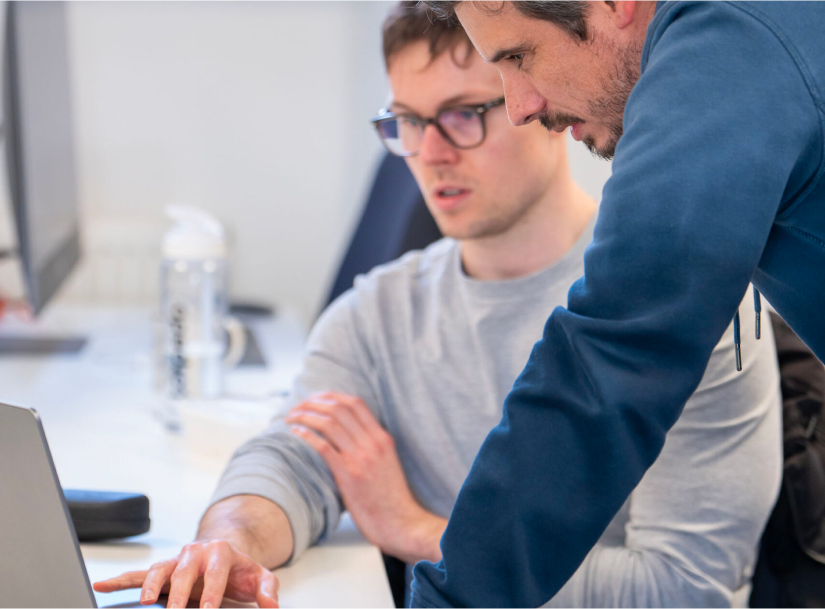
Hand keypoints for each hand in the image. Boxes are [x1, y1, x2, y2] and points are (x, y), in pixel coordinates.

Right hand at [93, 540, 279, 607]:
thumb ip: (268, 589)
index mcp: (220, 552)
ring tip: (145, 603)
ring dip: (150, 587)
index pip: (215, 573)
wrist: (225, 555)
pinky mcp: (162, 570)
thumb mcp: (261, 577)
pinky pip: (138, 575)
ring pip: (158, 571)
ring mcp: (175, 561)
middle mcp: (194, 553)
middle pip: (183, 573)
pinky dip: (120, 580)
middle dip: (178, 594)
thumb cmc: (240, 571)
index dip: (211, 593)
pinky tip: (103, 586)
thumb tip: (271, 605)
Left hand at [286, 392, 445, 562]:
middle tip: (298, 406)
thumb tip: (346, 436)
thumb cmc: (391, 498)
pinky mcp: (349, 474)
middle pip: (339, 408)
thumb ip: (370, 446)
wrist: (401, 523)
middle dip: (314, 402)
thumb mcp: (386, 462)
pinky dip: (307, 434)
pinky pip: (324, 446)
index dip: (332, 395)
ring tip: (291, 418)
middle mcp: (373, 443)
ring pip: (329, 423)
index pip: (356, 403)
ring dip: (306, 416)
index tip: (316, 398)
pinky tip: (296, 432)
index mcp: (382, 438)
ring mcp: (361, 457)